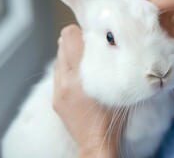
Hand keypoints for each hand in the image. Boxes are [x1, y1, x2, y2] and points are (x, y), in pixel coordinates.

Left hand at [54, 24, 119, 157]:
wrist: (97, 141)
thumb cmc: (113, 115)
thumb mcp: (118, 85)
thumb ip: (111, 63)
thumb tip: (108, 43)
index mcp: (81, 75)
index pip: (70, 36)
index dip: (81, 31)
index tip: (93, 35)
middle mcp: (65, 80)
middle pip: (62, 44)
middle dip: (77, 42)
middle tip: (92, 46)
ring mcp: (58, 90)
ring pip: (59, 59)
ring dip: (71, 55)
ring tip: (86, 62)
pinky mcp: (55, 98)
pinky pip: (58, 74)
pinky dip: (67, 69)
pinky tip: (80, 76)